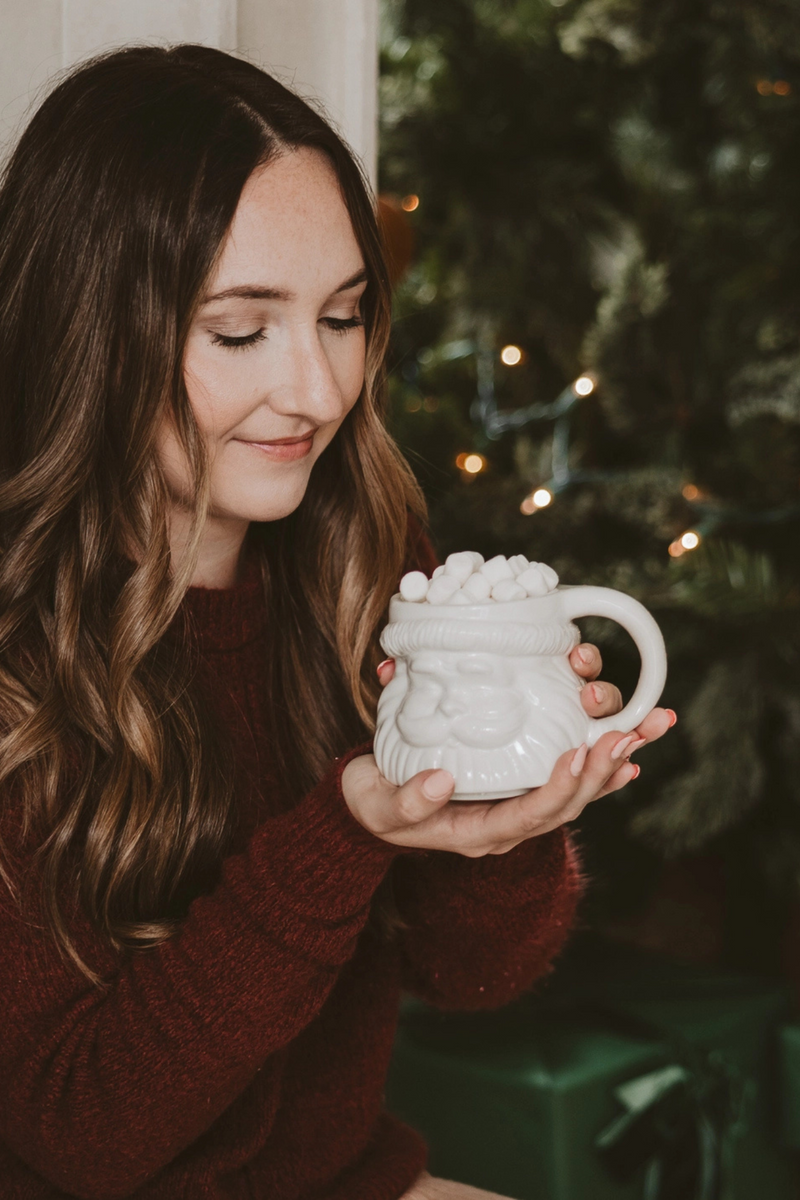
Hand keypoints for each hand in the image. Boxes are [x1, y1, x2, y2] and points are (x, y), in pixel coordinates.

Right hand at [343, 646, 675, 855]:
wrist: (372, 803)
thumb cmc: (373, 802)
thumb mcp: (379, 804)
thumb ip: (407, 802)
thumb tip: (441, 782)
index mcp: (479, 833)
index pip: (531, 816)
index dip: (559, 789)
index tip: (578, 753)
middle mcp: (508, 823)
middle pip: (568, 802)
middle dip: (602, 767)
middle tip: (627, 730)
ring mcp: (517, 804)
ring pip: (579, 787)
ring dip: (615, 757)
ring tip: (648, 727)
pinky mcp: (519, 783)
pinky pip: (571, 776)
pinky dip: (604, 762)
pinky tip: (631, 745)